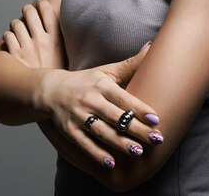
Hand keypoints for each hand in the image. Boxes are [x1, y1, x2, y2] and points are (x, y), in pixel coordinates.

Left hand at [3, 0, 66, 69]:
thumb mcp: (66, 55)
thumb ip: (61, 39)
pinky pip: (7, 36)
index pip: (47, 11)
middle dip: (27, 9)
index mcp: (56, 38)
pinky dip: (8, 35)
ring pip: (16, 23)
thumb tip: (57, 24)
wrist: (49, 96)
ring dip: (16, 23)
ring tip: (18, 26)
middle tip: (27, 10)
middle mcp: (41, 40)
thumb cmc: (58, 75)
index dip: (42, 4)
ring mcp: (27, 48)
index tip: (40, 3)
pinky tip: (12, 38)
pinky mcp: (15, 56)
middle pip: (30, 13)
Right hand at [38, 45, 163, 168]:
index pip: (123, 98)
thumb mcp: (106, 71)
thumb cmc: (86, 81)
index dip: (139, 109)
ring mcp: (79, 116)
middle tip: (156, 139)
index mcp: (101, 85)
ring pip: (102, 132)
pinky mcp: (70, 130)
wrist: (51, 90)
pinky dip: (97, 154)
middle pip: (116, 117)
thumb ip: (130, 64)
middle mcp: (90, 100)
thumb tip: (152, 45)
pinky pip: (85, 144)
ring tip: (138, 152)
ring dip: (120, 143)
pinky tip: (111, 164)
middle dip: (137, 130)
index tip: (156, 119)